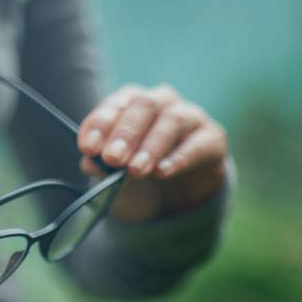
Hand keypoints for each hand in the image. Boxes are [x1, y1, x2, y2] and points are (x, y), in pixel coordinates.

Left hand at [78, 84, 226, 221]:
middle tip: (112, 158)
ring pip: (173, 120)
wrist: (177, 198)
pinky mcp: (213, 139)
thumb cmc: (139, 177)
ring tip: (136, 170)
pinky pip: (199, 144)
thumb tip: (89, 163)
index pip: (116, 104)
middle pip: (144, 106)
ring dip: (152, 145)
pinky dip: (179, 158)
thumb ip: (102, 167)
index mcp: (132, 104)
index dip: (101, 123)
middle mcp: (162, 103)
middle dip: (125, 133)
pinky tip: (163, 171)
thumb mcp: (116, 177)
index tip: (88, 147)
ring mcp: (191, 118)